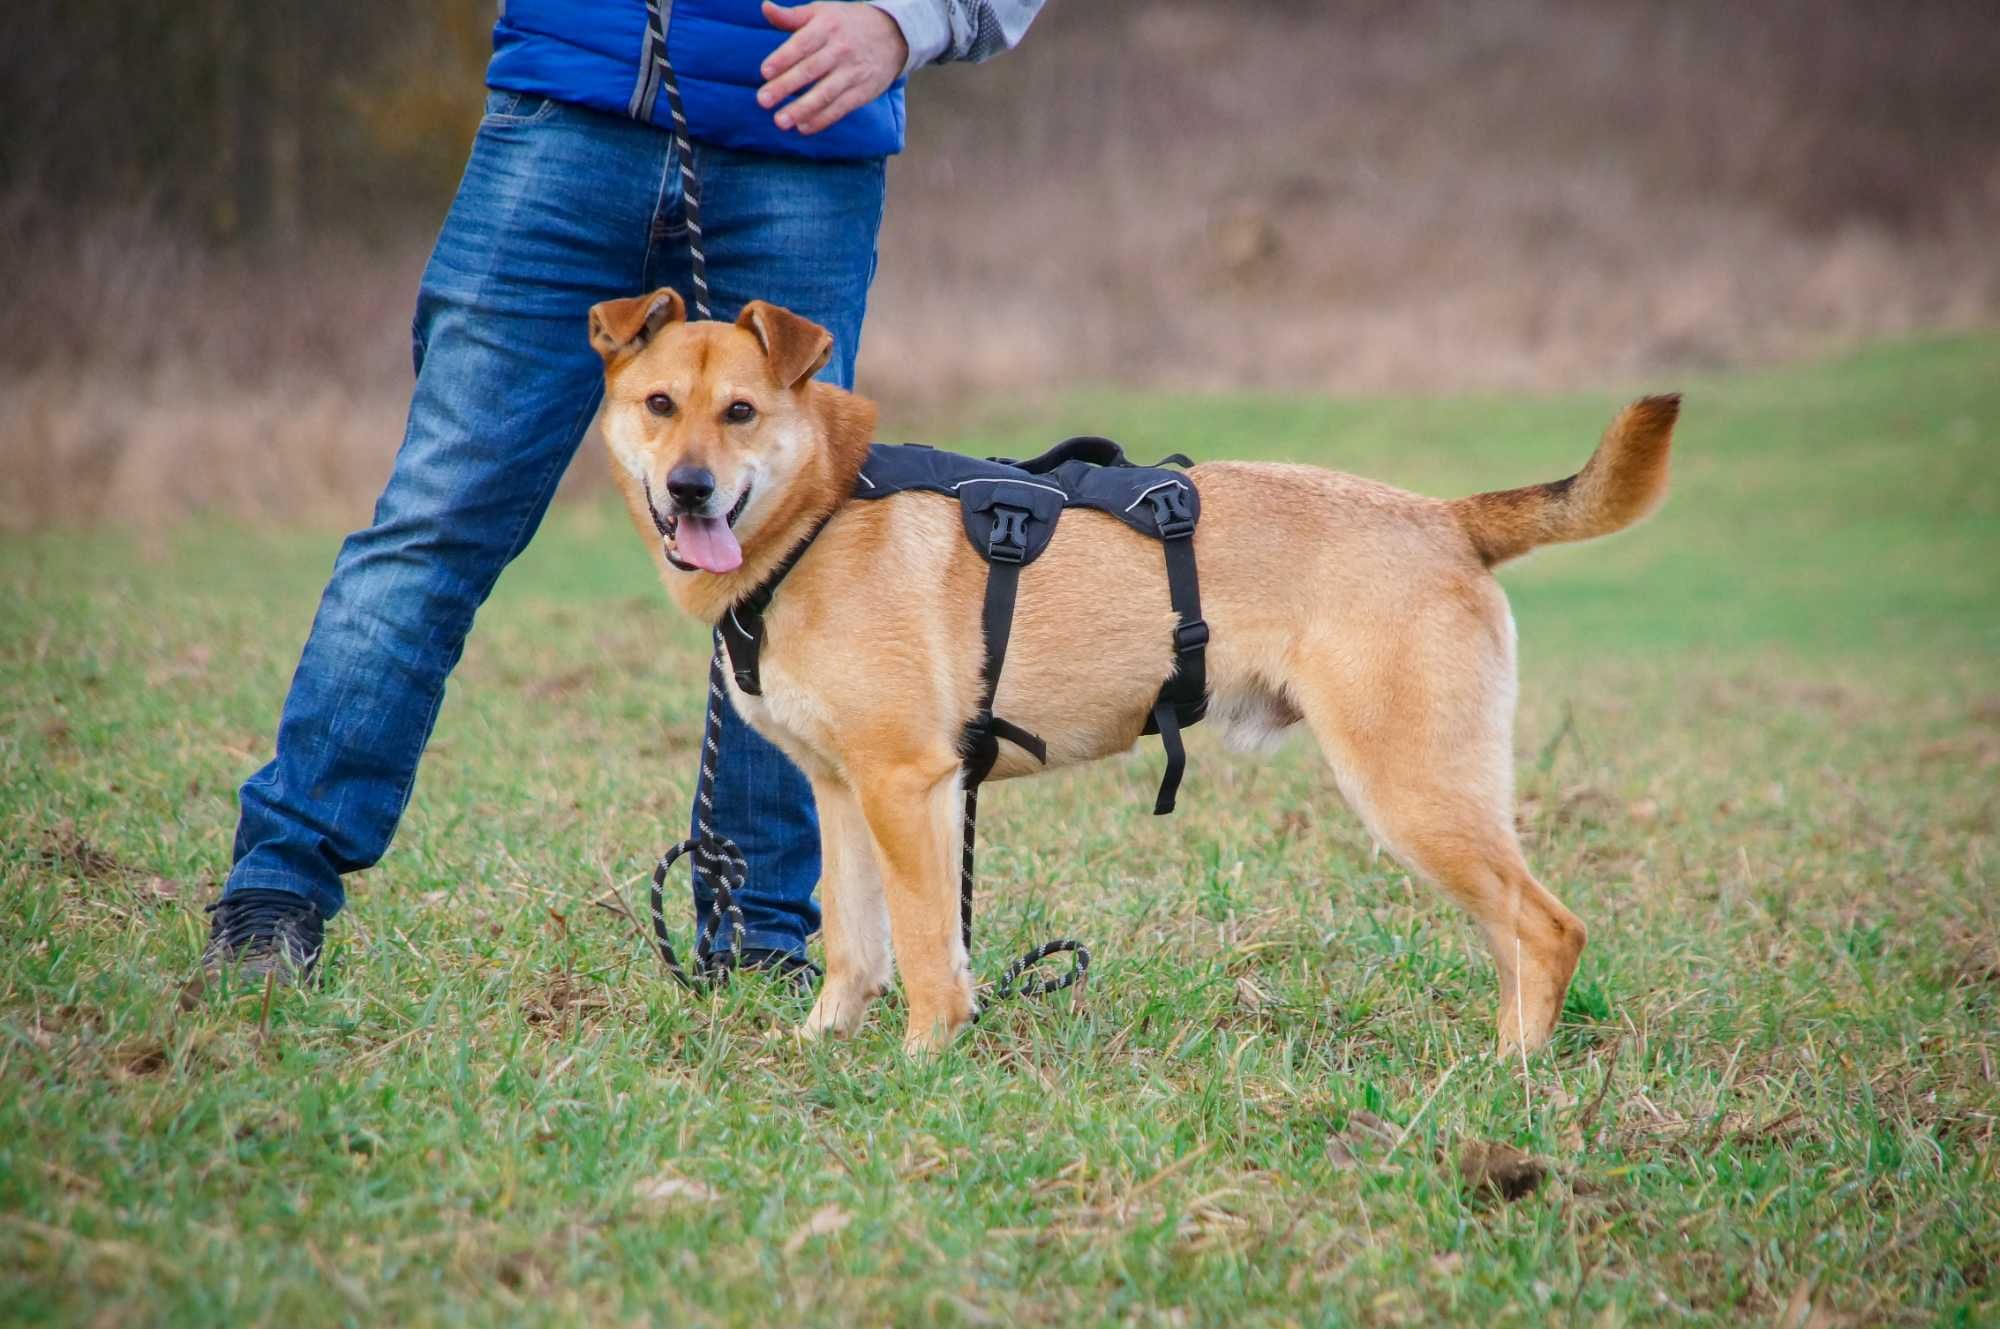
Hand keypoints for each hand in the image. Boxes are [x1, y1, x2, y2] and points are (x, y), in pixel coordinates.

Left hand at [757, 1, 907, 135]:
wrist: (893, 34)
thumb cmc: (847, 23)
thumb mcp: (822, 13)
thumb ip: (792, 16)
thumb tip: (765, 8)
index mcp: (827, 27)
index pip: (802, 44)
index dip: (783, 58)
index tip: (764, 72)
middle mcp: (840, 50)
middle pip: (810, 70)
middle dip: (785, 86)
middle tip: (762, 101)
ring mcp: (853, 72)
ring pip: (825, 93)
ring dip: (802, 109)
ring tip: (780, 121)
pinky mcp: (863, 92)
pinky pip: (840, 108)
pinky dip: (822, 119)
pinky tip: (803, 127)